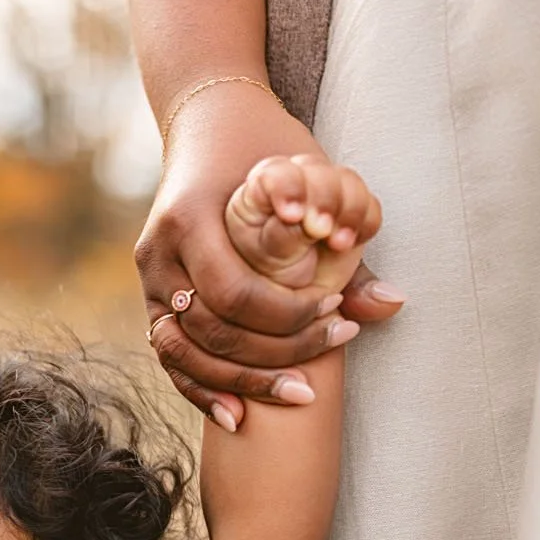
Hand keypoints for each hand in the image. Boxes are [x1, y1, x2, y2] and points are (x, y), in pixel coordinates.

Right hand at [137, 95, 404, 427]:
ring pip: (181, 354)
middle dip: (270, 357)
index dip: (287, 320)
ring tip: (292, 396)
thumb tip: (390, 305)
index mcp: (189, 219)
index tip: (336, 320)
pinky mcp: (152, 298)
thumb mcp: (308, 185)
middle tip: (324, 364)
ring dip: (237, 383)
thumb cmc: (267, 149)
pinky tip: (236, 415)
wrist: (209, 123)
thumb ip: (343, 251)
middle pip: (208, 331)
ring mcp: (148, 278)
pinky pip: (170, 358)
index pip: (233, 293)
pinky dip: (202, 388)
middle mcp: (158, 252)